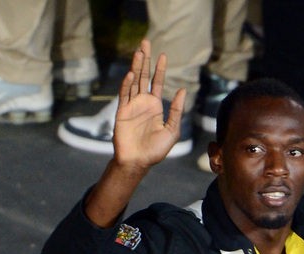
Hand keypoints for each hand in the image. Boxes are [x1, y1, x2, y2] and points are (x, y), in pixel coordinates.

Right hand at [112, 39, 186, 168]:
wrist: (138, 161)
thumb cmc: (156, 149)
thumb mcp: (172, 130)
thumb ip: (177, 110)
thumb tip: (182, 90)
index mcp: (155, 106)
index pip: (157, 82)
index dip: (159, 69)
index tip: (163, 55)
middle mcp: (142, 102)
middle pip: (144, 76)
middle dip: (145, 60)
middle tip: (146, 42)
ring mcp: (131, 106)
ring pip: (133, 81)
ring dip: (136, 66)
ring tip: (139, 51)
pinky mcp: (122, 112)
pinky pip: (124, 95)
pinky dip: (127, 84)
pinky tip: (132, 74)